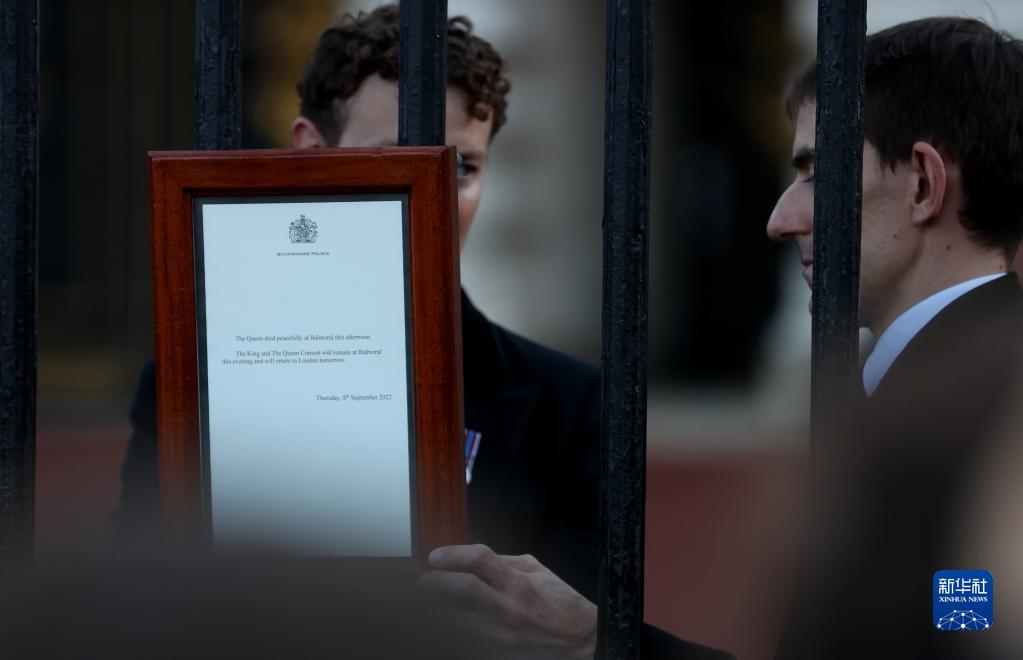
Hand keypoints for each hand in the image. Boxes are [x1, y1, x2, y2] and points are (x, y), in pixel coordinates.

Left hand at [420, 544, 596, 659]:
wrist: (578, 639)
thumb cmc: (560, 602)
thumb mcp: (537, 570)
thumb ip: (505, 562)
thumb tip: (476, 558)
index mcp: (518, 581)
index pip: (479, 559)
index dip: (453, 555)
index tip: (435, 557)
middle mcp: (508, 606)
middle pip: (463, 589)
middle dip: (437, 583)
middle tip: (425, 582)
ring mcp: (502, 633)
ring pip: (458, 622)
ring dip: (438, 612)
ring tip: (429, 606)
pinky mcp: (498, 651)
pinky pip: (468, 641)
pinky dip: (456, 633)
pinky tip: (449, 625)